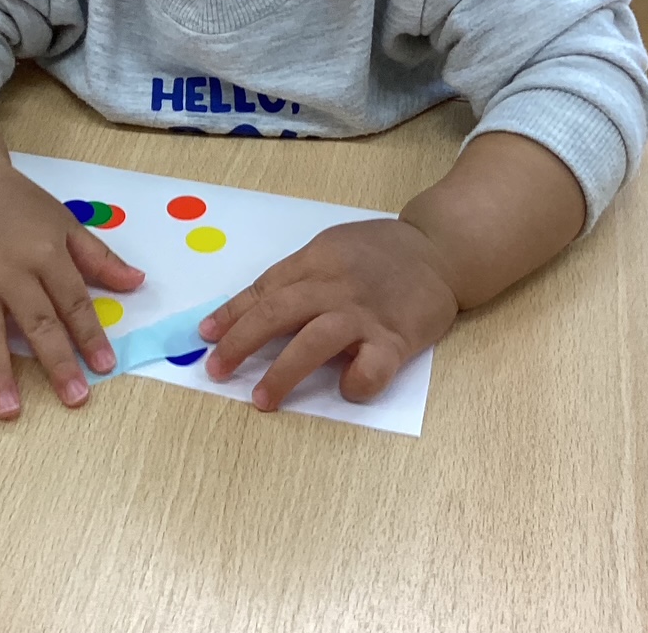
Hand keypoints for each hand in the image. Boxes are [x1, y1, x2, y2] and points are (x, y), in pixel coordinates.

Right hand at [0, 158, 144, 419]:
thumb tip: (138, 283)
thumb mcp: (65, 223)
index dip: (90, 335)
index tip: (104, 367)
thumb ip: (99, 257)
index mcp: (45, 252)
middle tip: (73, 398)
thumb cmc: (19, 205)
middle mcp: (9, 269)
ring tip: (8, 409)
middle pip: (36, 321)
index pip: (73, 302)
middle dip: (56, 361)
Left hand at [197, 218, 458, 410]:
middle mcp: (335, 286)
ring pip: (313, 342)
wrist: (442, 249)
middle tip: (216, 370)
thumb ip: (300, 275)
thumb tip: (255, 311)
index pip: (264, 289)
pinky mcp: (396, 339)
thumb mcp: (333, 247)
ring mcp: (365, 313)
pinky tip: (343, 390)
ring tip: (261, 400)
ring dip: (282, 373)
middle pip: (277, 314)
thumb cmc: (381, 252)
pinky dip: (353, 384)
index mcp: (316, 260)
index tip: (206, 337)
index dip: (231, 315)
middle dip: (240, 344)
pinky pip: (369, 369)